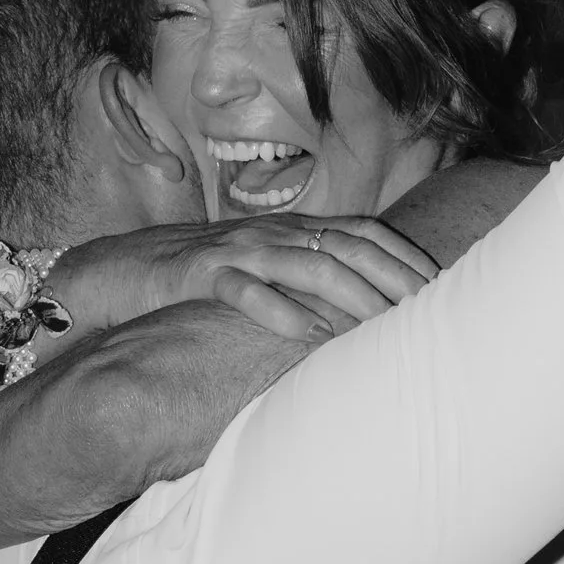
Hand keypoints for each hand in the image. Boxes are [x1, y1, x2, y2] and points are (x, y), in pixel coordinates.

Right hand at [60, 217, 437, 346]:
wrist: (123, 270)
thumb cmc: (202, 277)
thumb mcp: (263, 271)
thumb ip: (308, 278)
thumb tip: (368, 307)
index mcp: (294, 230)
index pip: (365, 232)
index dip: (404, 255)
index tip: (440, 285)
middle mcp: (273, 233)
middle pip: (347, 246)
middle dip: (391, 277)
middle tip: (426, 310)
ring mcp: (237, 251)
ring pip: (306, 265)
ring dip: (349, 295)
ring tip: (382, 324)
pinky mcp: (200, 275)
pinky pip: (244, 290)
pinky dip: (279, 310)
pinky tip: (309, 333)